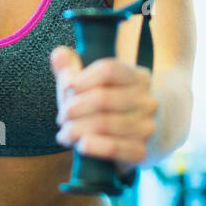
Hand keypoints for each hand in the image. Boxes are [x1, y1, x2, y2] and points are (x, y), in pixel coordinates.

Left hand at [50, 46, 156, 176]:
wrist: (131, 140)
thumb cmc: (104, 108)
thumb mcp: (88, 85)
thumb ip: (71, 69)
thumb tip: (59, 54)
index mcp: (137, 77)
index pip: (108, 69)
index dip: (81, 79)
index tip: (67, 88)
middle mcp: (147, 100)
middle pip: (102, 98)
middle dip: (73, 108)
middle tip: (62, 117)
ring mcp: (147, 127)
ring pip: (104, 123)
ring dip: (76, 129)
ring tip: (65, 133)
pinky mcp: (141, 151)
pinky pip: (113, 147)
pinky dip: (91, 146)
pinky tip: (80, 144)